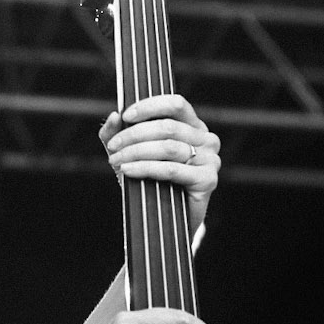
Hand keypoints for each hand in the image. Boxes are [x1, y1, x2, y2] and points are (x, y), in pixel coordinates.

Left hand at [99, 94, 220, 232]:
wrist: (166, 219)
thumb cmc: (150, 180)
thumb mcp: (129, 152)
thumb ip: (117, 133)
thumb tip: (113, 116)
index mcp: (192, 125)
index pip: (175, 104)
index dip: (149, 106)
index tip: (125, 116)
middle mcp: (206, 138)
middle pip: (167, 127)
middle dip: (134, 135)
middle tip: (113, 147)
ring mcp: (210, 159)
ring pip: (168, 147)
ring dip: (136, 152)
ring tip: (116, 161)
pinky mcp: (207, 179)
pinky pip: (172, 169)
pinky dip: (145, 168)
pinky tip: (127, 171)